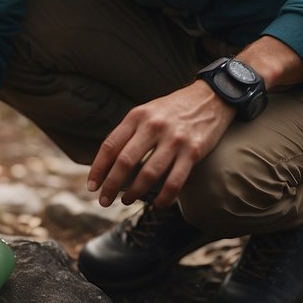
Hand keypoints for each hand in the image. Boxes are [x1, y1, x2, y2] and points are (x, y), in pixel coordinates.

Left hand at [87, 81, 234, 210]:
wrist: (211, 98)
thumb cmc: (173, 110)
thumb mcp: (147, 112)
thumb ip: (129, 133)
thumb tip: (108, 163)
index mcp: (138, 116)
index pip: (110, 145)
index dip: (98, 168)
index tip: (92, 186)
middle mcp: (154, 126)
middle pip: (125, 162)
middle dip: (111, 185)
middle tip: (104, 200)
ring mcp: (174, 139)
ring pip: (149, 174)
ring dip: (134, 192)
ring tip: (127, 201)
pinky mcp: (193, 151)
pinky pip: (175, 181)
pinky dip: (164, 198)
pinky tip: (157, 205)